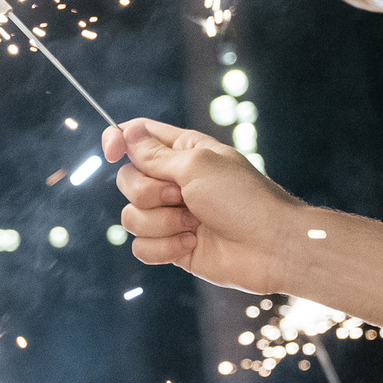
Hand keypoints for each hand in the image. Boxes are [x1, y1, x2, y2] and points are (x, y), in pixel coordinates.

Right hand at [102, 117, 314, 295]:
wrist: (271, 247)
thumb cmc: (243, 199)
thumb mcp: (197, 166)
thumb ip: (155, 155)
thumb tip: (126, 134)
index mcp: (182, 152)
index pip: (136, 136)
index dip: (117, 140)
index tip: (111, 153)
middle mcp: (173, 182)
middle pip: (127, 181)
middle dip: (150, 193)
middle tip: (183, 197)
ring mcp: (171, 216)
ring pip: (130, 217)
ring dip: (162, 224)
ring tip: (195, 226)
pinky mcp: (170, 246)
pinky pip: (140, 247)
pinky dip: (164, 248)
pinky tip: (192, 245)